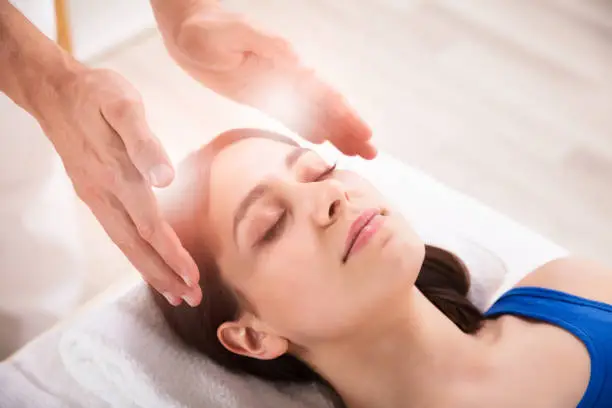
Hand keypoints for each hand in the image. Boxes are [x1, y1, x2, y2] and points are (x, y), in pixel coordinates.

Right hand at [37, 67, 200, 306]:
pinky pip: (115, 231)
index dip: (172, 254)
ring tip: (174, 291)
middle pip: (136, 246)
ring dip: (150, 269)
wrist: (55, 91)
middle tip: (190, 298)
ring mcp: (94, 195)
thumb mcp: (123, 104)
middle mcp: (103, 193)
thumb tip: (164, 178)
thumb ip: (144, 142)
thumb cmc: (96, 94)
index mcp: (117, 175)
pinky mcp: (91, 192)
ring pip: (124, 243)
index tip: (192, 276)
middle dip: (164, 275)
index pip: (149, 226)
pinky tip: (147, 260)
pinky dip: (135, 252)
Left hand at [163, 5, 376, 158]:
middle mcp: (287, 75)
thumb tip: (298, 61)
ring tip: (357, 153)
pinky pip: (291, 116)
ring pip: (313, 113)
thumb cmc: (205, 29)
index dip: (344, 114)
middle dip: (349, 128)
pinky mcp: (261, 94)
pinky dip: (309, 128)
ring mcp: (276, 86)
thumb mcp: (231, 34)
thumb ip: (264, 44)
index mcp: (285, 62)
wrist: (185, 27)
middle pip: (326, 106)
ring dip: (336, 132)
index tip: (364, 134)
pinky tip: (322, 140)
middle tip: (371, 154)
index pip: (322, 92)